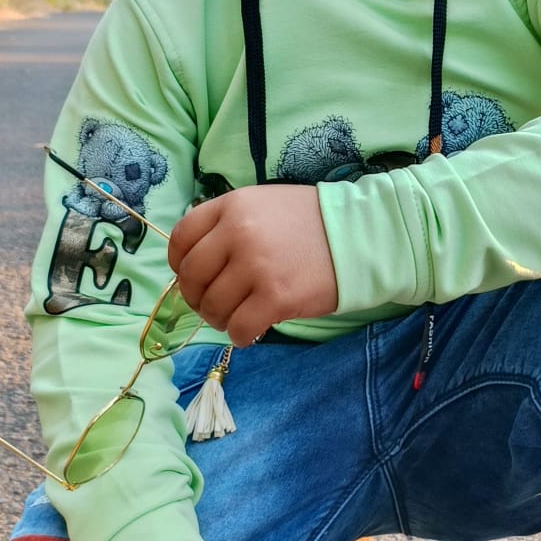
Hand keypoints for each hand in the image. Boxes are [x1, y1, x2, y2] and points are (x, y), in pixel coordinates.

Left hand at [168, 184, 337, 345]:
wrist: (361, 235)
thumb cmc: (311, 223)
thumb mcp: (263, 205)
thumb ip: (227, 224)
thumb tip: (194, 264)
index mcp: (232, 206)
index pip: (181, 238)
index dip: (179, 264)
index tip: (192, 277)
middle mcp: (238, 232)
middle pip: (191, 277)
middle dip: (197, 297)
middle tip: (214, 305)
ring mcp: (256, 266)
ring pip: (212, 307)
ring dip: (219, 319)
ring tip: (238, 316)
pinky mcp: (277, 297)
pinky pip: (238, 328)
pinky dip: (240, 335)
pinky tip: (252, 329)